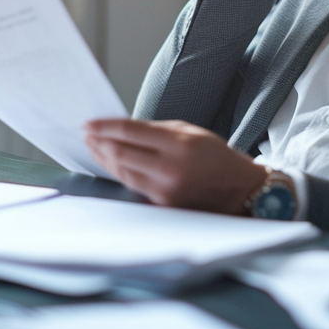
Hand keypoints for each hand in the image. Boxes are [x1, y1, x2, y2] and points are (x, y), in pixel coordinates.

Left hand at [84, 118, 267, 213]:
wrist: (240, 190)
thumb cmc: (217, 158)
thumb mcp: (191, 132)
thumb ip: (157, 130)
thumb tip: (124, 129)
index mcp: (178, 144)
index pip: (130, 131)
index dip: (105, 126)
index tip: (90, 123)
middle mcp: (170, 169)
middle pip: (120, 153)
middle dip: (99, 142)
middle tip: (88, 134)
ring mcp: (165, 190)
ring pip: (122, 172)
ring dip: (104, 158)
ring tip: (94, 147)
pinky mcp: (162, 205)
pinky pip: (133, 186)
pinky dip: (119, 172)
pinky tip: (111, 164)